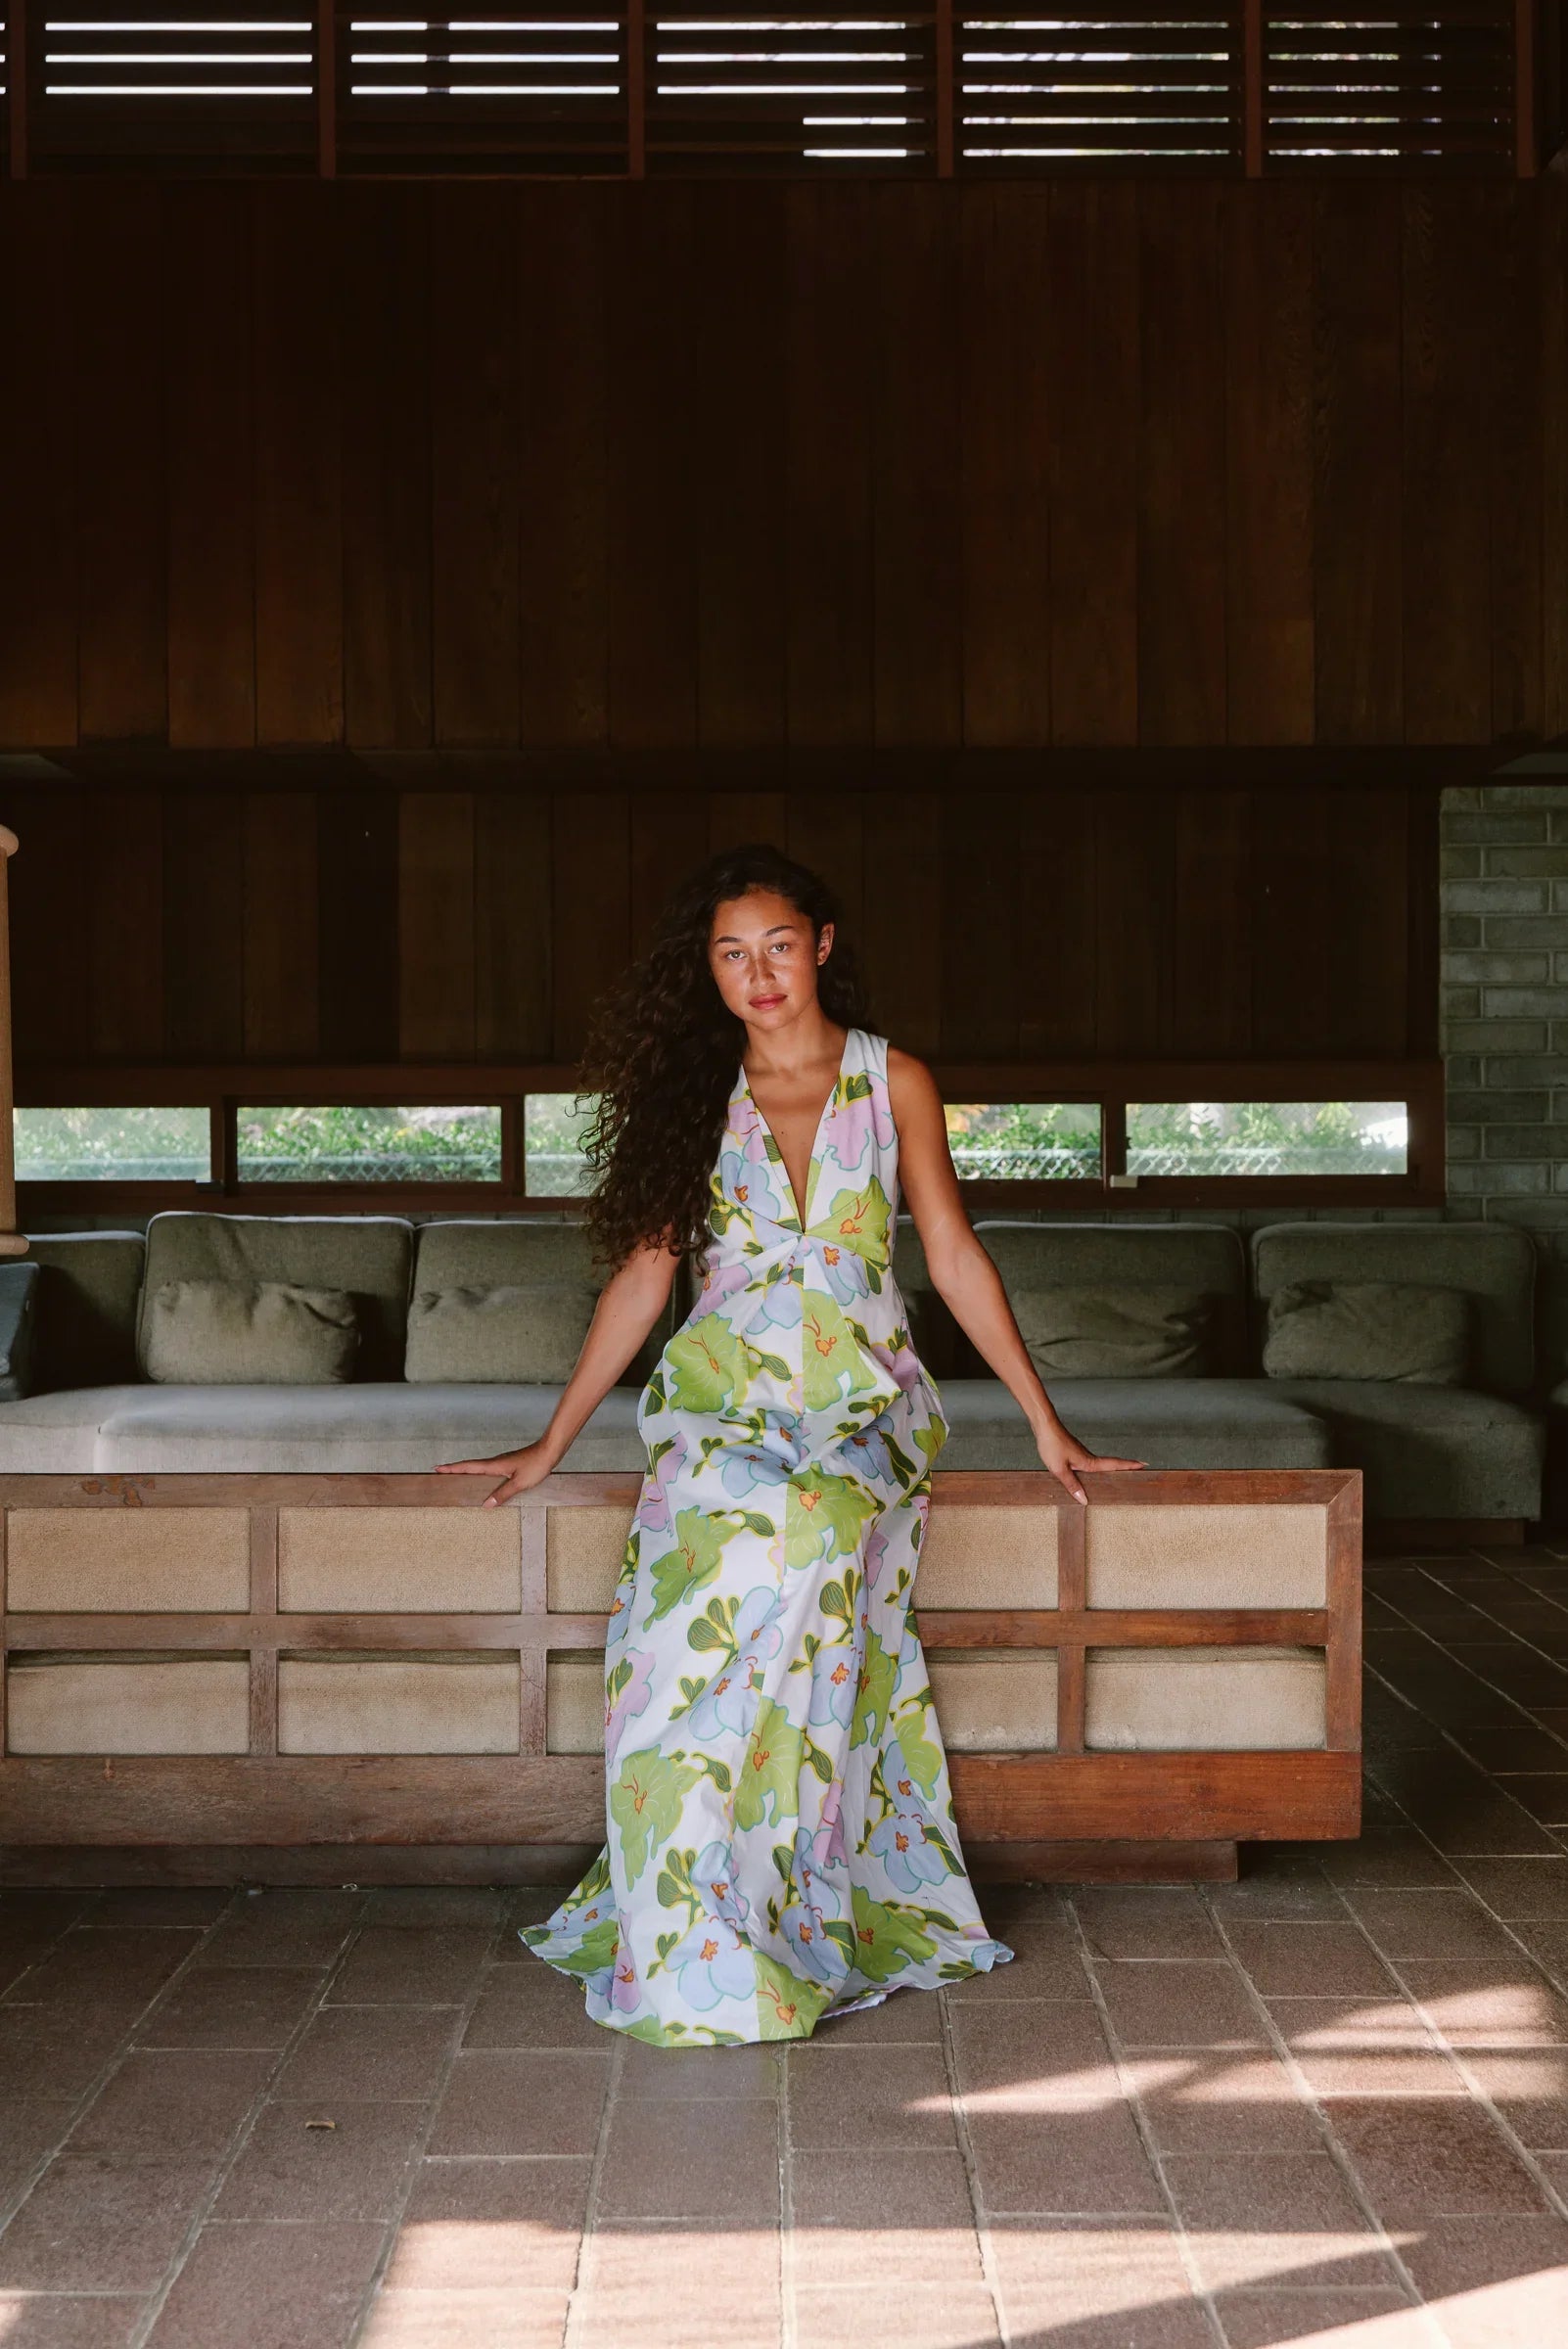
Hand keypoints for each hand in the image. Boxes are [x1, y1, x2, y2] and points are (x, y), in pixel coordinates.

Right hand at [435, 1444, 555, 1507]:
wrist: (550, 1451)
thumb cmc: (536, 1464)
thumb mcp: (519, 1483)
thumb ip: (502, 1494)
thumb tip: (486, 1505)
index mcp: (494, 1465)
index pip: (468, 1467)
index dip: (452, 1468)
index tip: (437, 1468)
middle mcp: (495, 1462)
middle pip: (469, 1466)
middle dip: (454, 1470)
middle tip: (440, 1473)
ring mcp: (501, 1463)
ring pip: (479, 1468)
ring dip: (466, 1472)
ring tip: (456, 1479)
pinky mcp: (508, 1465)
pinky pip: (488, 1470)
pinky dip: (479, 1474)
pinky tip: (482, 1482)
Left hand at [1035, 1422, 1145, 1505]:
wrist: (1044, 1426)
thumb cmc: (1052, 1445)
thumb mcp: (1059, 1469)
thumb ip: (1072, 1485)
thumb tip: (1084, 1500)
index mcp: (1089, 1462)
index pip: (1114, 1465)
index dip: (1129, 1466)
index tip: (1144, 1465)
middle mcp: (1088, 1457)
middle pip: (1111, 1464)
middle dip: (1126, 1467)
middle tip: (1141, 1469)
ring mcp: (1082, 1454)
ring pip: (1100, 1464)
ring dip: (1113, 1467)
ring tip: (1122, 1475)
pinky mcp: (1074, 1452)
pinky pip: (1090, 1462)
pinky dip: (1098, 1467)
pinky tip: (1093, 1473)